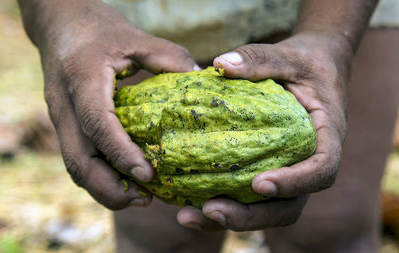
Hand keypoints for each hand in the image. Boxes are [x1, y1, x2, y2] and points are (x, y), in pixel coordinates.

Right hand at [29, 0, 197, 209]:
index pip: (97, 123)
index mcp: (83, 77)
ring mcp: (59, 117)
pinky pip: (76, 159)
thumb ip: (170, 58)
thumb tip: (202, 82)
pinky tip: (124, 182)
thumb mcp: (137, 37)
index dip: (121, 153)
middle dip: (109, 188)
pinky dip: (98, 177)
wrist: (59, 23)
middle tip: (146, 199)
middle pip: (77, 159)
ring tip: (139, 199)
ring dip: (103, 189)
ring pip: (73, 166)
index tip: (149, 175)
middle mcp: (63, 103)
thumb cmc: (100, 29)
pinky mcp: (63, 125)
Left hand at [177, 32, 350, 230]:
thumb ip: (259, 59)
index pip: (322, 170)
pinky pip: (249, 197)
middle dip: (251, 216)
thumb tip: (220, 64)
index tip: (259, 183)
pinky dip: (222, 203)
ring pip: (267, 211)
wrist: (312, 69)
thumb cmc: (304, 62)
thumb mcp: (287, 55)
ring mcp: (288, 173)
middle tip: (211, 210)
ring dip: (231, 219)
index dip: (295, 183)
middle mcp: (308, 163)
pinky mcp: (268, 171)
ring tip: (188, 216)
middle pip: (289, 207)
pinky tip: (187, 202)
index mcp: (326, 136)